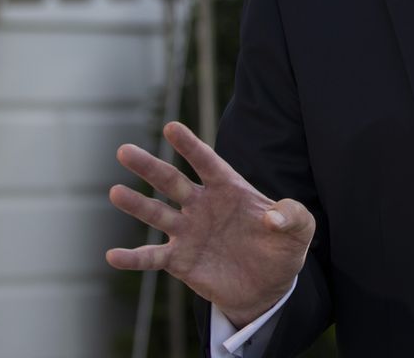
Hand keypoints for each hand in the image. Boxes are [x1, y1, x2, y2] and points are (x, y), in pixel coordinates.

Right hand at [106, 121, 314, 327]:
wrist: (269, 286)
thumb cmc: (283, 248)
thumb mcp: (301, 229)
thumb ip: (293, 215)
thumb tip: (273, 217)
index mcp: (230, 189)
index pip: (207, 163)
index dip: (190, 146)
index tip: (171, 128)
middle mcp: (203, 206)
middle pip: (172, 182)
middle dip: (149, 167)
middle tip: (123, 150)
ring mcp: (188, 232)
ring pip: (156, 214)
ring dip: (136, 204)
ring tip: (115, 192)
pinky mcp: (180, 261)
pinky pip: (152, 257)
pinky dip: (133, 258)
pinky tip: (113, 256)